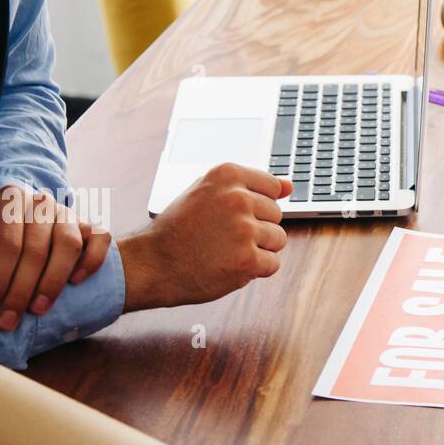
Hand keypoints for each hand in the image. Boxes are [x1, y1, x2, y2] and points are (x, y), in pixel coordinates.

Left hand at [0, 186, 111, 331]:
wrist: (13, 227)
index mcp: (7, 199)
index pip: (7, 242)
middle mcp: (40, 202)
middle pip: (37, 249)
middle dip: (21, 291)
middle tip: (8, 320)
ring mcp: (68, 213)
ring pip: (69, 245)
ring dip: (54, 282)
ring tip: (38, 309)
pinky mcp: (89, 225)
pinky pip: (100, 240)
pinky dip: (91, 262)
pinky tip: (75, 282)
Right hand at [117, 163, 291, 312]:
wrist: (153, 263)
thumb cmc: (179, 229)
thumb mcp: (208, 193)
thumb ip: (250, 186)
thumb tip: (290, 186)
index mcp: (227, 174)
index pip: (273, 187)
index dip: (256, 206)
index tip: (233, 215)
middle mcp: (238, 198)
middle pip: (276, 215)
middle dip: (257, 228)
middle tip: (223, 236)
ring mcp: (244, 229)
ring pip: (278, 239)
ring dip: (258, 249)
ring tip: (226, 250)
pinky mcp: (247, 259)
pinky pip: (272, 264)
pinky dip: (255, 270)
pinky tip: (230, 265)